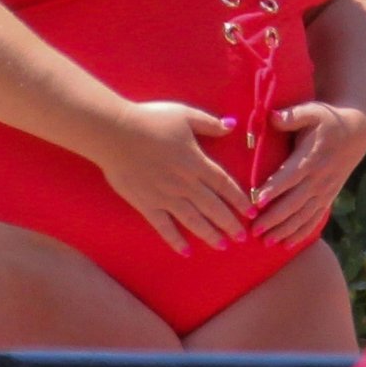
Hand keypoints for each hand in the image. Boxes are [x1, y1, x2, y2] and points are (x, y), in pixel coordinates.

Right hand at [95, 101, 251, 255]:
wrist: (115, 133)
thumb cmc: (150, 120)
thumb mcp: (184, 115)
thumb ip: (209, 123)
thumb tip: (232, 126)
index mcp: (196, 162)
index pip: (224, 184)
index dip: (239, 199)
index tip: (250, 212)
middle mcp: (185, 183)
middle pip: (213, 207)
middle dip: (229, 223)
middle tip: (242, 238)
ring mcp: (166, 196)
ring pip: (194, 220)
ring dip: (210, 234)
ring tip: (223, 246)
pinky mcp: (147, 204)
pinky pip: (164, 227)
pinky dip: (176, 240)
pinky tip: (185, 251)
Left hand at [251, 101, 365, 245]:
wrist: (355, 132)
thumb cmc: (327, 120)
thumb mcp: (312, 111)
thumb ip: (292, 115)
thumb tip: (272, 117)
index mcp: (312, 157)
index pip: (290, 175)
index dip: (274, 188)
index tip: (256, 200)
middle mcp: (319, 178)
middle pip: (294, 202)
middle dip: (274, 218)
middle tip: (254, 230)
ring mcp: (325, 191)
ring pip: (304, 215)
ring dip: (285, 230)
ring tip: (265, 242)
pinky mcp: (328, 197)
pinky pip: (315, 219)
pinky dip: (302, 233)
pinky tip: (287, 245)